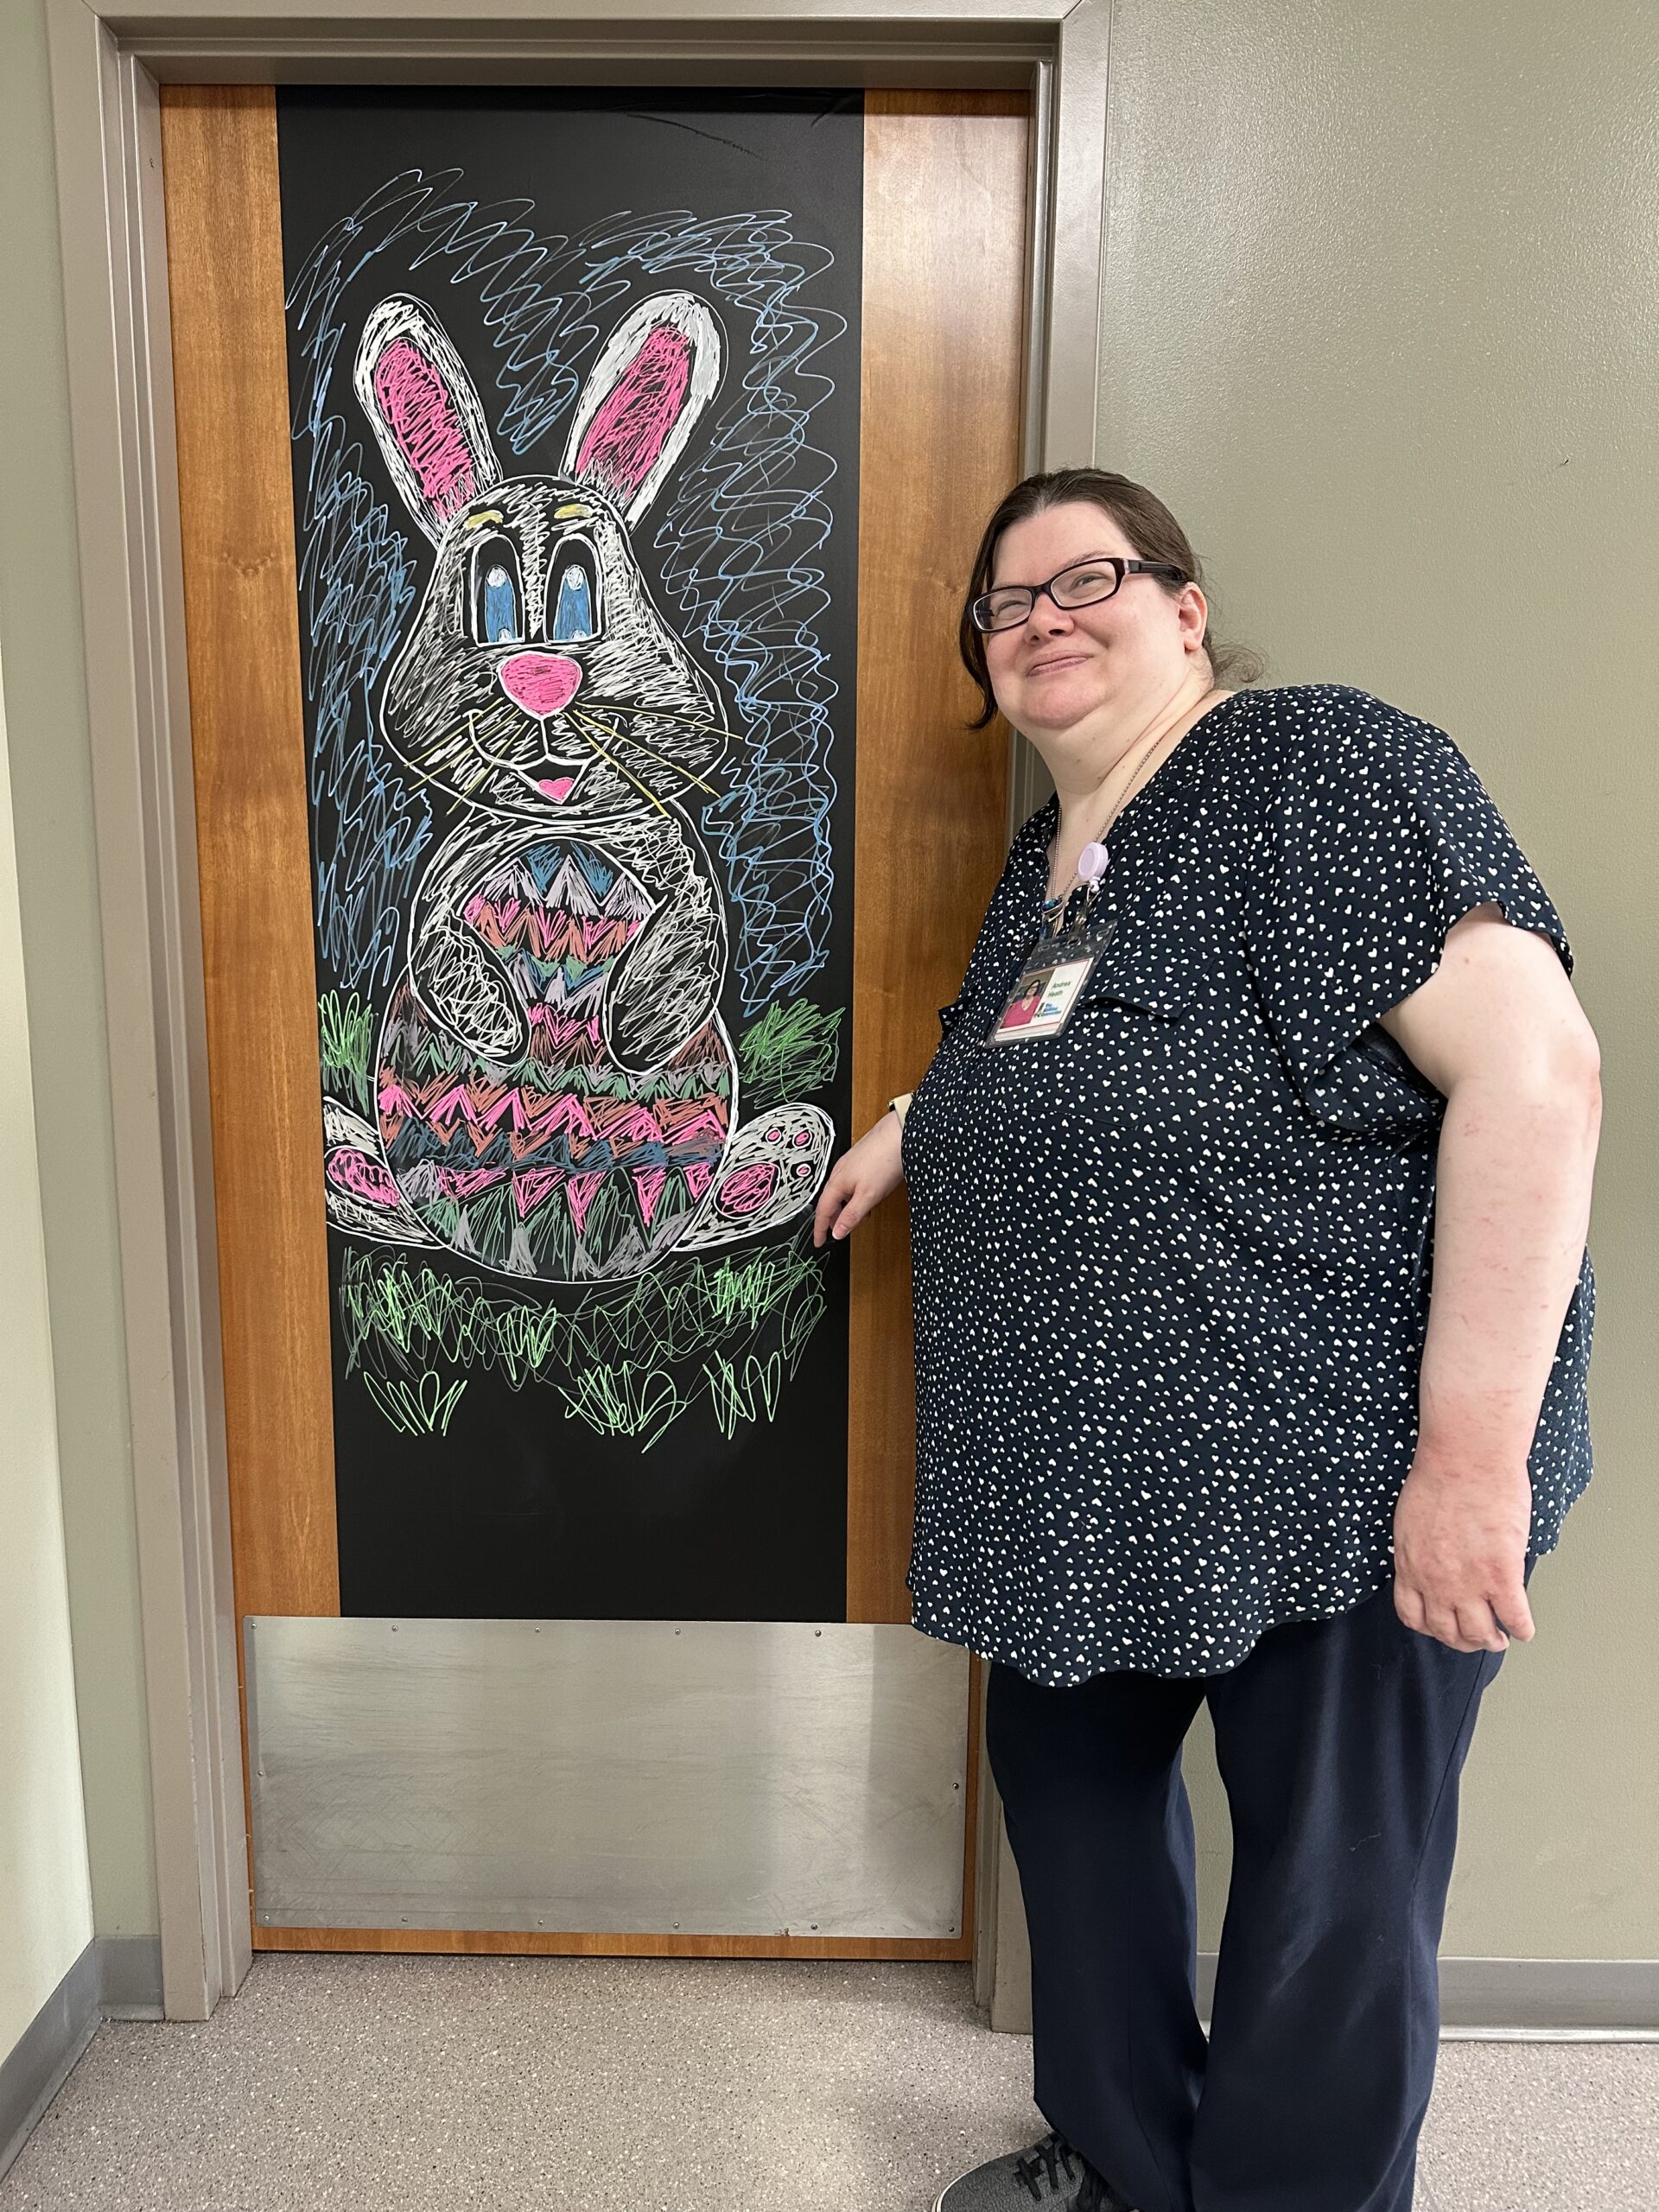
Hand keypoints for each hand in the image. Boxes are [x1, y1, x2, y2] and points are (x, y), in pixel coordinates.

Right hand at [812, 1110, 904, 1245]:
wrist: (900, 1133)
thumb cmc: (884, 1160)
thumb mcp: (868, 1196)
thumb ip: (851, 1215)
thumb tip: (836, 1232)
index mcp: (837, 1182)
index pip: (822, 1211)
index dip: (819, 1229)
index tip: (819, 1242)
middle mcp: (840, 1171)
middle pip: (829, 1200)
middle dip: (831, 1218)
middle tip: (834, 1233)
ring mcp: (850, 1164)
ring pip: (841, 1191)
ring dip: (843, 1207)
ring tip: (852, 1219)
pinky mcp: (861, 1159)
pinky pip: (850, 1183)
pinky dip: (853, 1196)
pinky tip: (865, 1198)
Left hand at [1391, 1455, 1535, 1653]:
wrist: (1466, 1458)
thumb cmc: (1440, 1476)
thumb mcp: (1411, 1520)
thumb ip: (1419, 1548)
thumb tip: (1432, 1560)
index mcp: (1410, 1565)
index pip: (1413, 1615)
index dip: (1430, 1627)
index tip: (1442, 1627)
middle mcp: (1435, 1581)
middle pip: (1446, 1631)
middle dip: (1462, 1641)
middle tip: (1476, 1639)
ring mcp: (1469, 1582)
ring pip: (1479, 1633)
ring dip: (1491, 1642)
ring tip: (1500, 1638)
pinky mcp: (1502, 1575)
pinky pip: (1514, 1617)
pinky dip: (1521, 1629)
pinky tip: (1524, 1629)